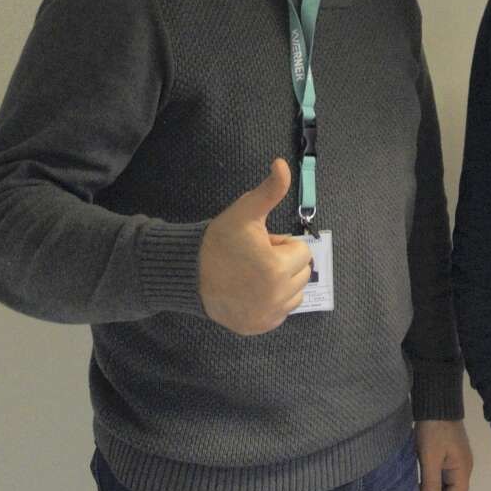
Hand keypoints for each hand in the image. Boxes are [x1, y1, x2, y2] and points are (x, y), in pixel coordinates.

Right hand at [197, 159, 312, 334]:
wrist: (189, 273)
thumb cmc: (219, 241)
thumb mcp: (245, 212)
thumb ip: (269, 190)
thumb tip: (282, 163)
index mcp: (277, 269)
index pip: (301, 251)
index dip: (281, 243)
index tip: (259, 243)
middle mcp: (276, 297)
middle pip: (300, 273)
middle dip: (282, 262)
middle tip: (254, 258)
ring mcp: (267, 316)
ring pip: (294, 293)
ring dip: (281, 282)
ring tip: (252, 274)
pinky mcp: (259, 327)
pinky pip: (282, 312)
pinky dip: (272, 301)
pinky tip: (251, 291)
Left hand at [415, 419, 472, 490]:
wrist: (436, 402)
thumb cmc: (434, 429)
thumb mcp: (430, 458)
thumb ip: (431, 484)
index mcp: (462, 471)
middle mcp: (462, 469)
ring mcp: (454, 463)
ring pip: (446, 488)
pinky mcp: (445, 457)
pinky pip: (441, 478)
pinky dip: (432, 486)